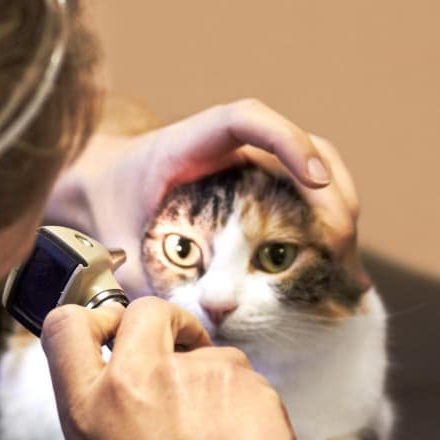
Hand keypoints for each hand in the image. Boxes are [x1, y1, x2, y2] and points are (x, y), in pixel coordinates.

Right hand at [40, 297, 300, 439]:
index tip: (111, 330)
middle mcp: (135, 376)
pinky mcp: (240, 377)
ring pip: (203, 350)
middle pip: (143, 311)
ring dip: (207, 376)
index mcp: (90, 402)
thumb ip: (92, 404)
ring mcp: (192, 372)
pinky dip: (240, 398)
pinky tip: (236, 436)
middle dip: (163, 322)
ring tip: (212, 428)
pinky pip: (239, 374)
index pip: (65, 326)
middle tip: (176, 346)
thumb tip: (104, 368)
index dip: (91, 319)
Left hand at [57, 99, 367, 294]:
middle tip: (338, 244)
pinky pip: (304, 197)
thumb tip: (185, 320)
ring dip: (337, 210)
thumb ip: (139, 275)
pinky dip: (324, 226)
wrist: (97, 190)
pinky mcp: (260, 191)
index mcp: (188, 143)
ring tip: (343, 261)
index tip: (314, 177)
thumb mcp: (114, 242)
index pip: (246, 119)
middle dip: (329, 192)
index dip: (286, 140)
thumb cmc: (106, 207)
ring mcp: (251, 166)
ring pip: (315, 170)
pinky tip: (334, 268)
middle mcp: (229, 148)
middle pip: (301, 147)